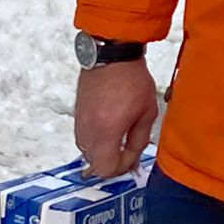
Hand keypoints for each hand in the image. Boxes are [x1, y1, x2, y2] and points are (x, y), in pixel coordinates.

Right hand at [75, 61, 158, 178]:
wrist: (112, 55)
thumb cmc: (132, 80)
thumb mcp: (146, 114)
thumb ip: (139, 141)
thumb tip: (134, 160)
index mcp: (106, 131)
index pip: (105, 168)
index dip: (122, 168)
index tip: (133, 158)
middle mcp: (88, 130)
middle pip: (94, 163)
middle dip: (112, 162)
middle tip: (128, 152)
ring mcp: (79, 122)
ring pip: (87, 151)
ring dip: (103, 151)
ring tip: (120, 139)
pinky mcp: (77, 114)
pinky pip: (83, 137)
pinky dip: (96, 140)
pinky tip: (110, 129)